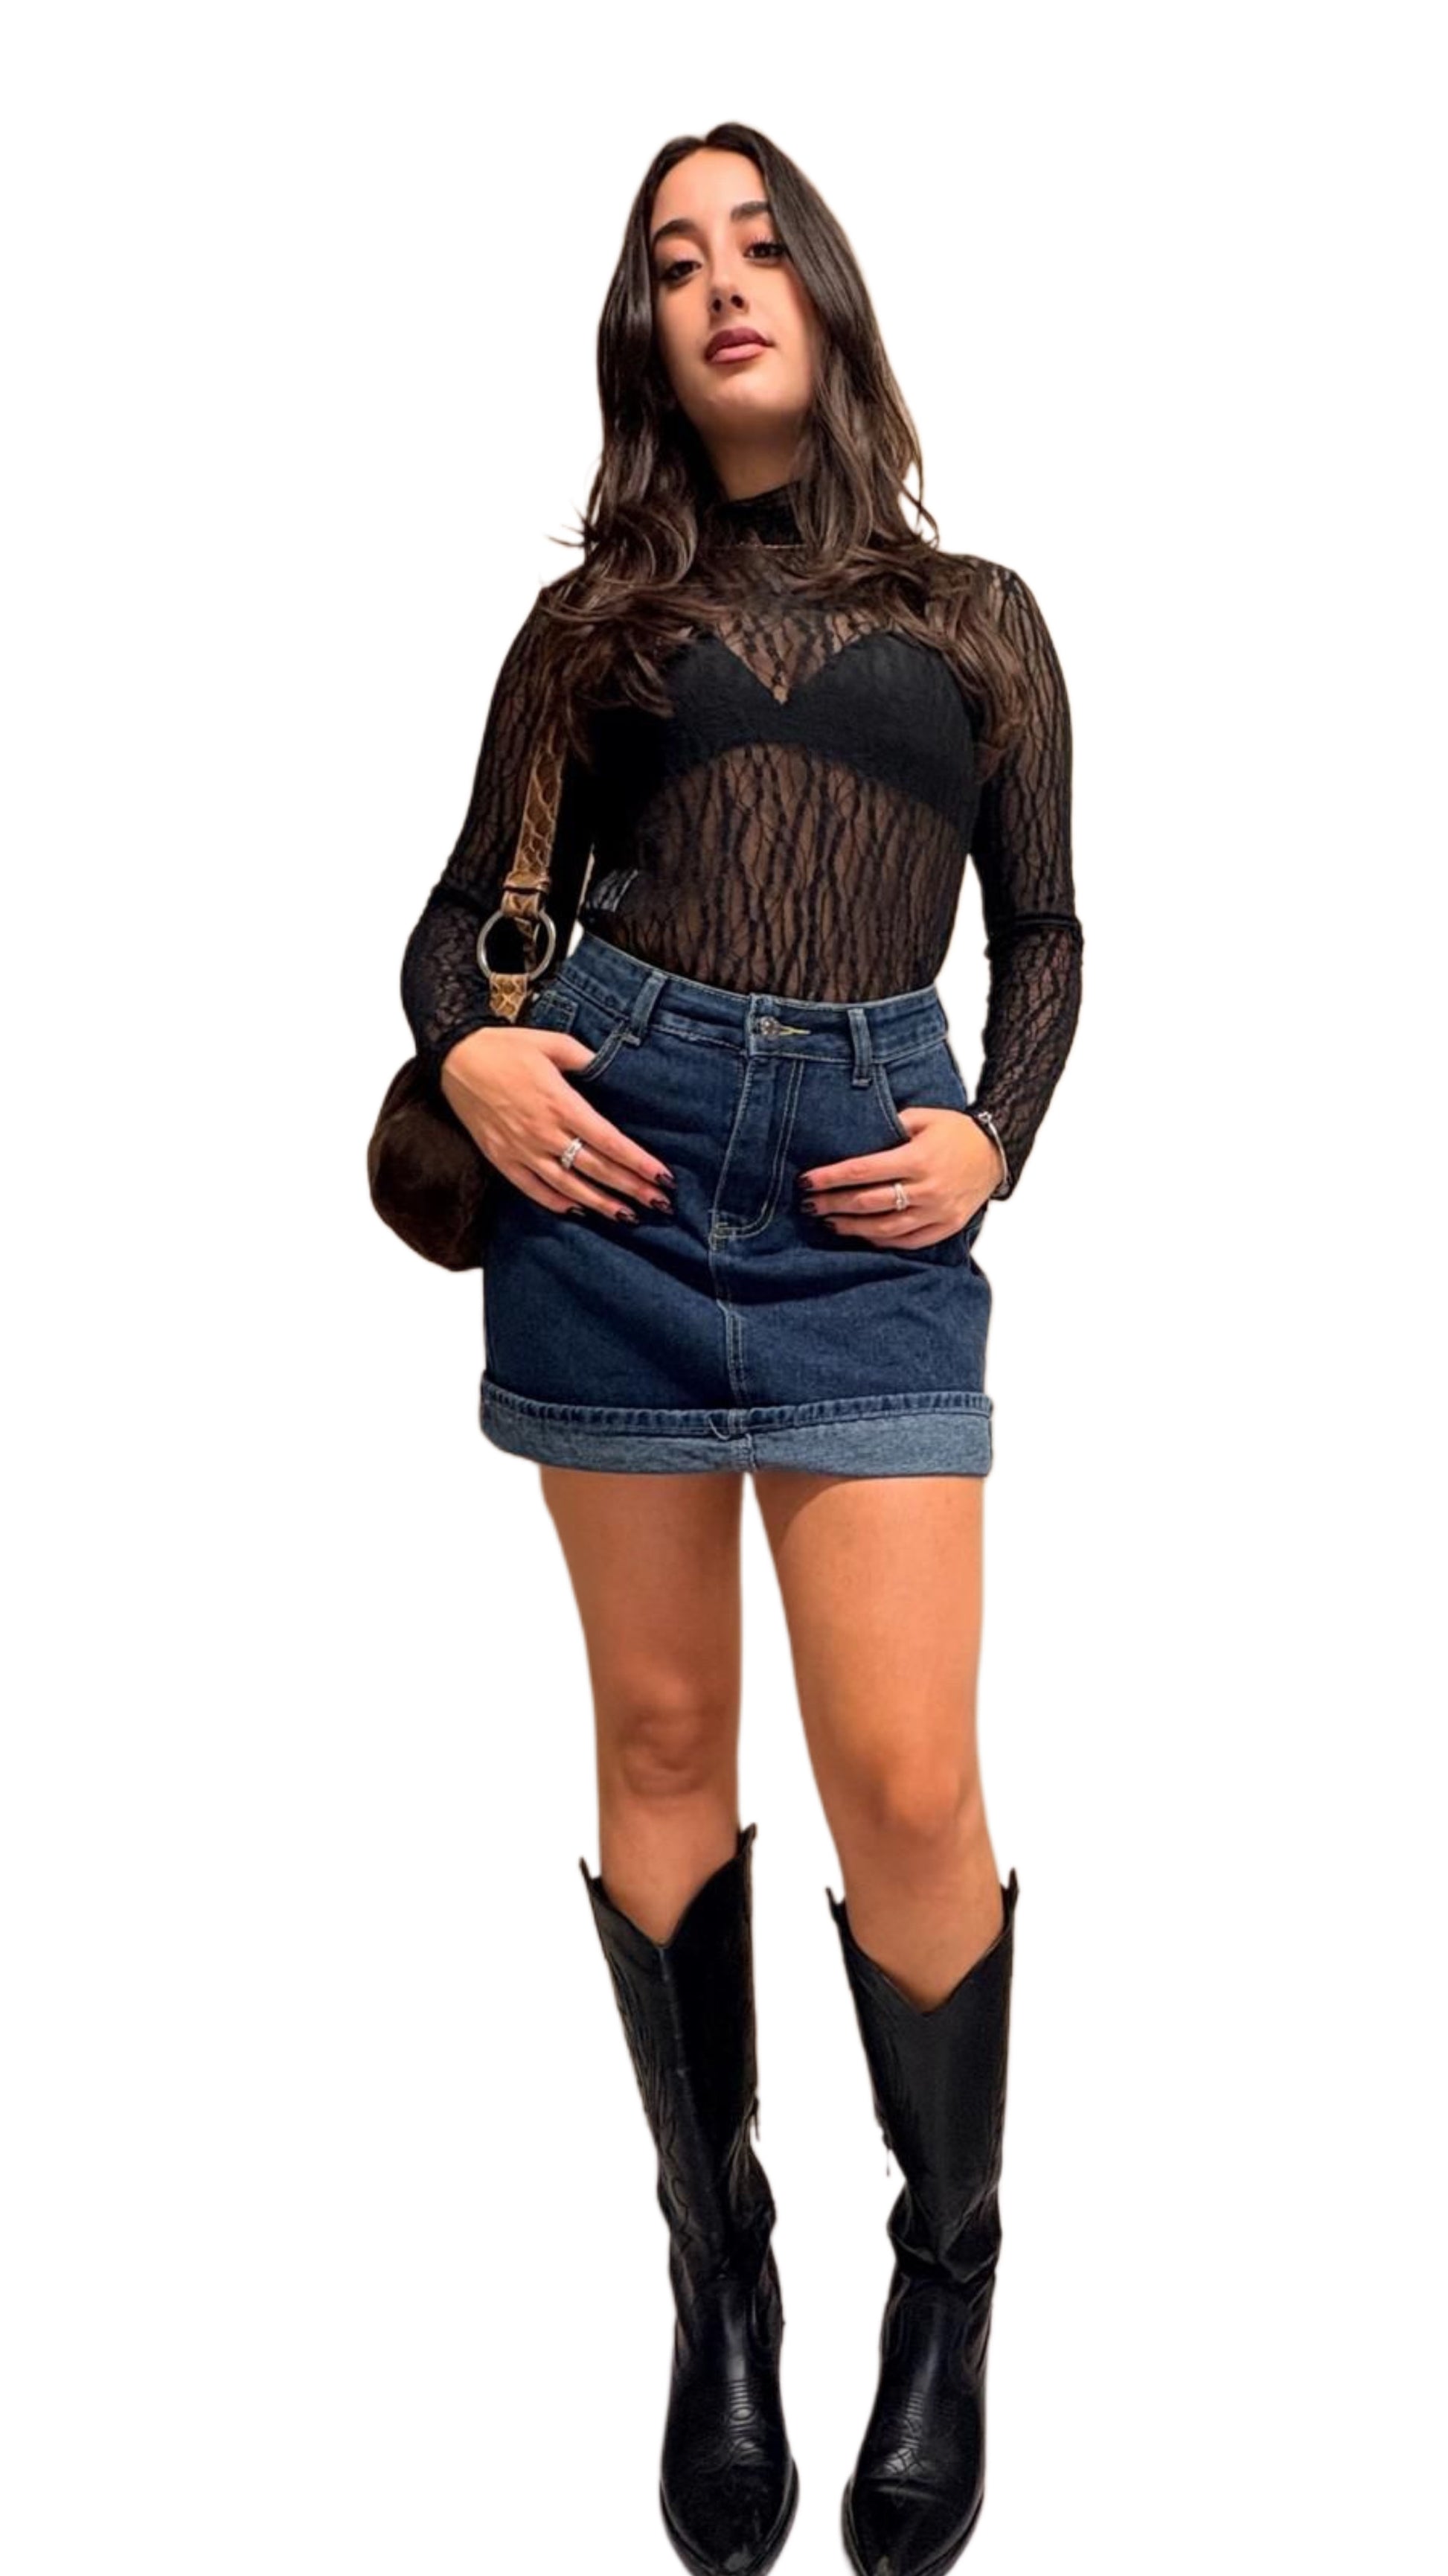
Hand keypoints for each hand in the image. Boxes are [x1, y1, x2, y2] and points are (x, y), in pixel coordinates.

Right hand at [439, 1026, 674, 1221]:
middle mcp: (543, 1132)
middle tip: (660, 1204)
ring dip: (600, 1203)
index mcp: (560, 1103)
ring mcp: (521, 1149)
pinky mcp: (501, 1159)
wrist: (455, 1058)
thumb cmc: (506, 1047)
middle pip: (596, 1168)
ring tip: (628, 1216)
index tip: (662, 1176)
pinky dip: (557, 1203)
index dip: (637, 1162)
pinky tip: (578, 1211)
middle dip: (631, 1188)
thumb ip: (585, 1058)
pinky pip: (533, 1189)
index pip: (609, 1141)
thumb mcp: (551, 1042)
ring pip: (569, 1186)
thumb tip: (610, 1067)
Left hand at [796, 1106, 1000, 1249]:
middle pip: (868, 1202)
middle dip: (833, 1204)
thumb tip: (855, 1138)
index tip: (807, 1181)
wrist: (997, 1150)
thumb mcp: (923, 1117)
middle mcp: (927, 1189)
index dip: (830, 1178)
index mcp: (917, 1159)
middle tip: (809, 1204)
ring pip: (885, 1227)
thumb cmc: (956, 1131)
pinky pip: (909, 1241)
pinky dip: (882, 1240)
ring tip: (830, 1222)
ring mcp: (938, 1212)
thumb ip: (890, 1125)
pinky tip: (863, 1235)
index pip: (862, 1171)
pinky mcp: (947, 1226)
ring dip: (853, 1227)